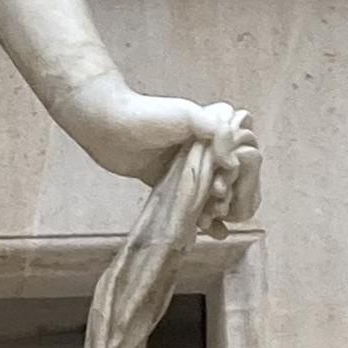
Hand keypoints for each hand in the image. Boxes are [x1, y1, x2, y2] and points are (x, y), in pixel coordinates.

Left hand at [61, 79, 260, 216]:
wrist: (107, 126)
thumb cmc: (148, 116)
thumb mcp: (188, 115)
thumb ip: (217, 132)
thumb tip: (234, 162)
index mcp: (212, 131)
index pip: (240, 156)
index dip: (238, 175)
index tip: (223, 186)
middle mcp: (201, 149)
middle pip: (229, 178)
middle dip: (229, 196)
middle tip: (218, 207)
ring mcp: (184, 167)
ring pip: (210, 193)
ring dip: (216, 209)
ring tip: (213, 224)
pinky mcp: (167, 182)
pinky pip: (189, 201)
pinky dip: (200, 216)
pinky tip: (211, 232)